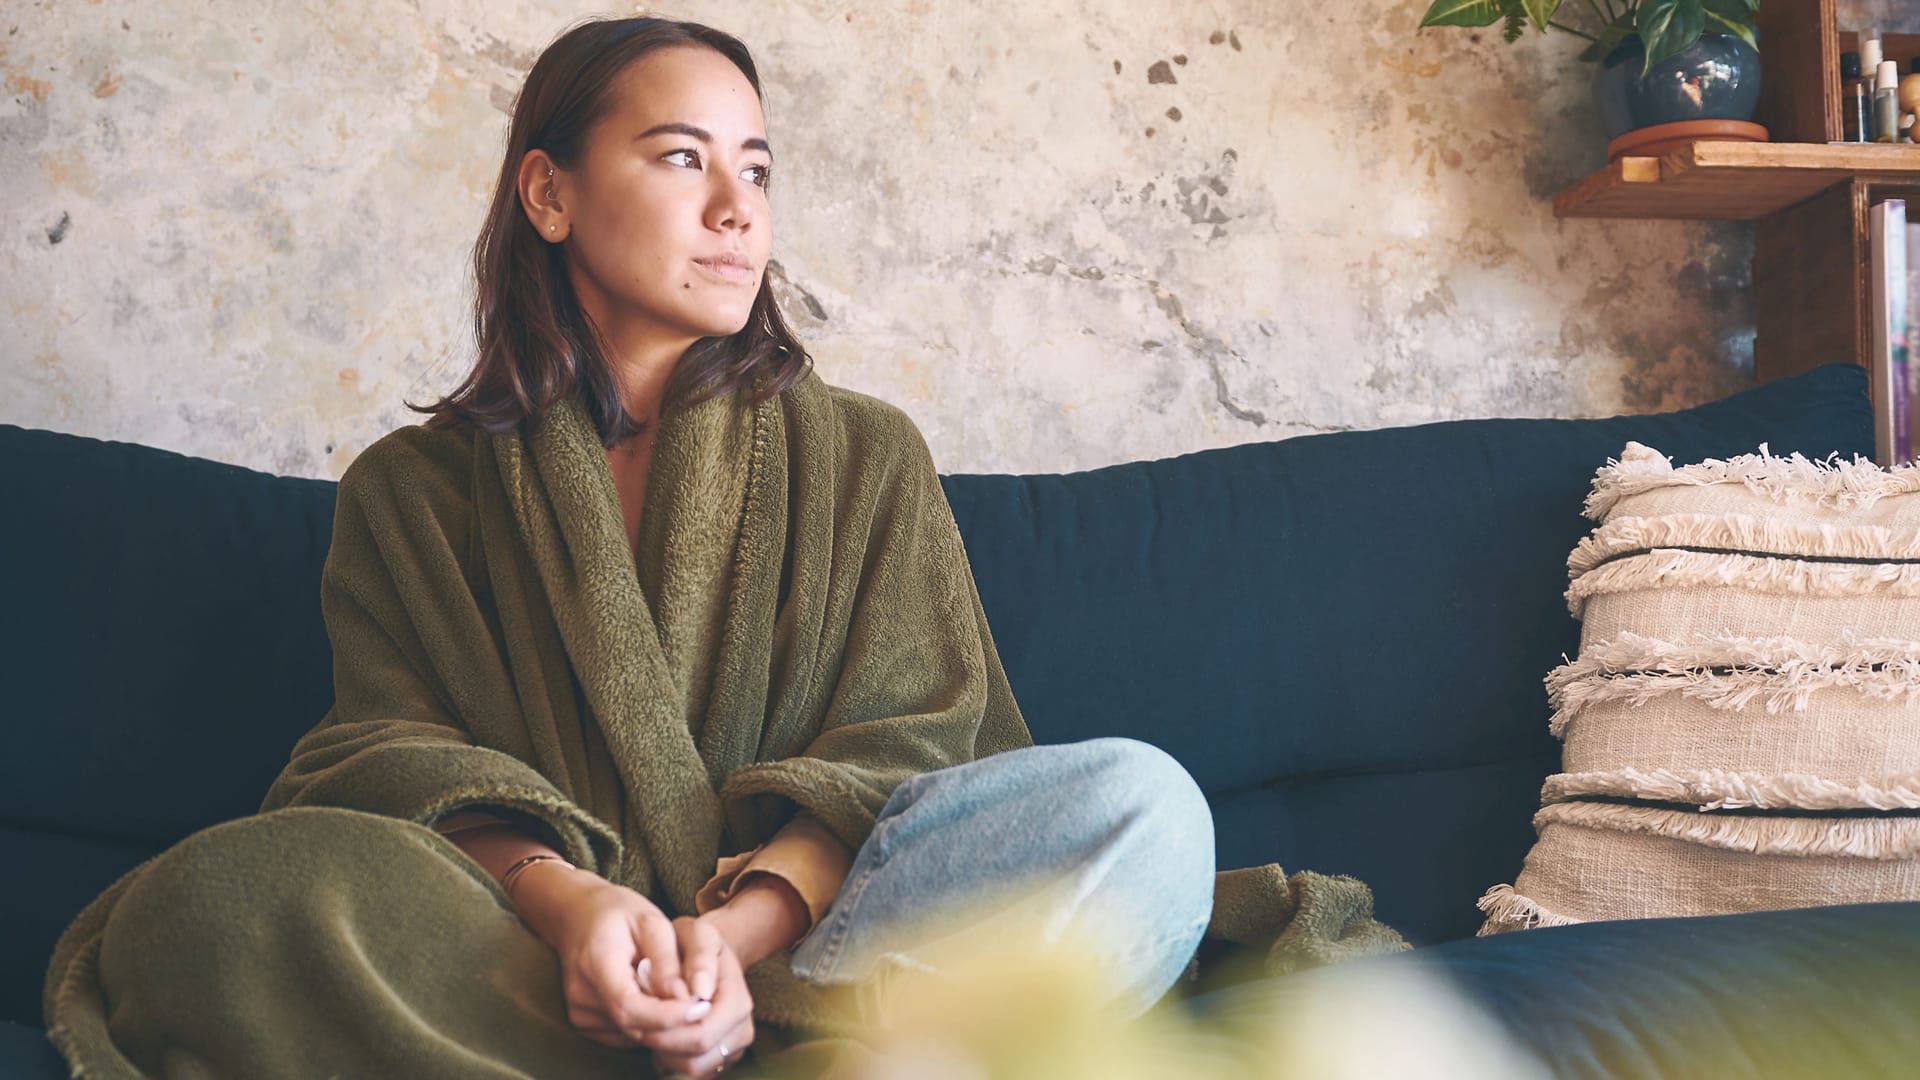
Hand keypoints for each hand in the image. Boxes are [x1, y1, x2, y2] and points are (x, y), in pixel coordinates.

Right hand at [521, 867, 713, 1049]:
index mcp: (595, 962)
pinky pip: (624, 1035)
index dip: (667, 1015)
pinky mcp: (583, 1023)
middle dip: (671, 1021)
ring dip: (660, 1023)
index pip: (628, 1006)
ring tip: (671, 992)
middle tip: (700, 1003)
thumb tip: (685, 998)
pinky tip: (652, 999)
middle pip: (632, 1025)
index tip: (700, 1007)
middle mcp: (581, 994)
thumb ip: (667, 961)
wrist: (577, 917)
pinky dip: (645, 1024)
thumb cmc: (619, 913)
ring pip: (632, 1034)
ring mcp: (579, 1012)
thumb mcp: (651, 921)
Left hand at [646, 915, 755, 1078]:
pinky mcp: (722, 1060)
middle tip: (642, 1024)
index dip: (669, 1030)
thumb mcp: (697, 934)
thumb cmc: (696, 944)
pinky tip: (664, 1038)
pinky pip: (693, 1074)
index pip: (701, 1034)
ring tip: (653, 1029)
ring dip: (666, 1055)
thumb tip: (700, 991)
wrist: (709, 956)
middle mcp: (742, 1030)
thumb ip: (699, 956)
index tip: (646, 1012)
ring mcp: (734, 1049)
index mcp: (738, 1002)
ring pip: (693, 1070)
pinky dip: (673, 1062)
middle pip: (697, 1058)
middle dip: (663, 1045)